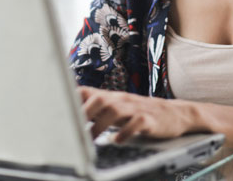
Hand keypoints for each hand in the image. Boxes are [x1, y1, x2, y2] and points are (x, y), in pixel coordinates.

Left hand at [78, 86, 195, 142]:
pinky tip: (117, 141)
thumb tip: (71, 116)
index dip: (72, 100)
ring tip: (91, 140)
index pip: (88, 92)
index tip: (58, 111)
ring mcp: (136, 109)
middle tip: (73, 130)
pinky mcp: (150, 120)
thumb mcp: (118, 108)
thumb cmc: (140, 113)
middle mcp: (122, 100)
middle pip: (99, 99)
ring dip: (100, 125)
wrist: (174, 113)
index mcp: (112, 97)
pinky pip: (137, 123)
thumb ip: (97, 110)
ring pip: (115, 110)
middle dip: (84, 113)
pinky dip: (125, 132)